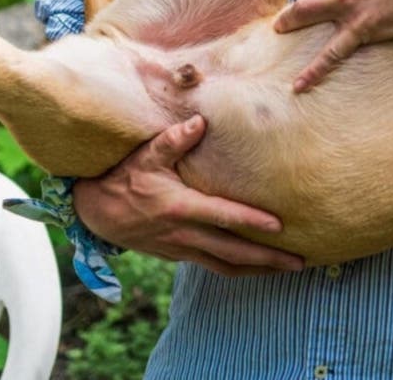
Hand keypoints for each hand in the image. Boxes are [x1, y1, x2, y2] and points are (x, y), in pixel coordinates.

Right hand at [72, 115, 304, 275]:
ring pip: (225, 266)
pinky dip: (236, 268)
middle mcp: (182, 234)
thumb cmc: (122, 178)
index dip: (251, 221)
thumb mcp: (144, 155)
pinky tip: (254, 267)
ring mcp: (180, 249)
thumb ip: (173, 140)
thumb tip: (200, 122)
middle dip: (267, 259)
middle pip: (232, 252)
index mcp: (178, 207)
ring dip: (257, 270)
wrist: (93, 213)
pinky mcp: (176, 256)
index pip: (222, 216)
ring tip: (286, 269)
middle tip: (299, 262)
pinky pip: (212, 266)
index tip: (279, 226)